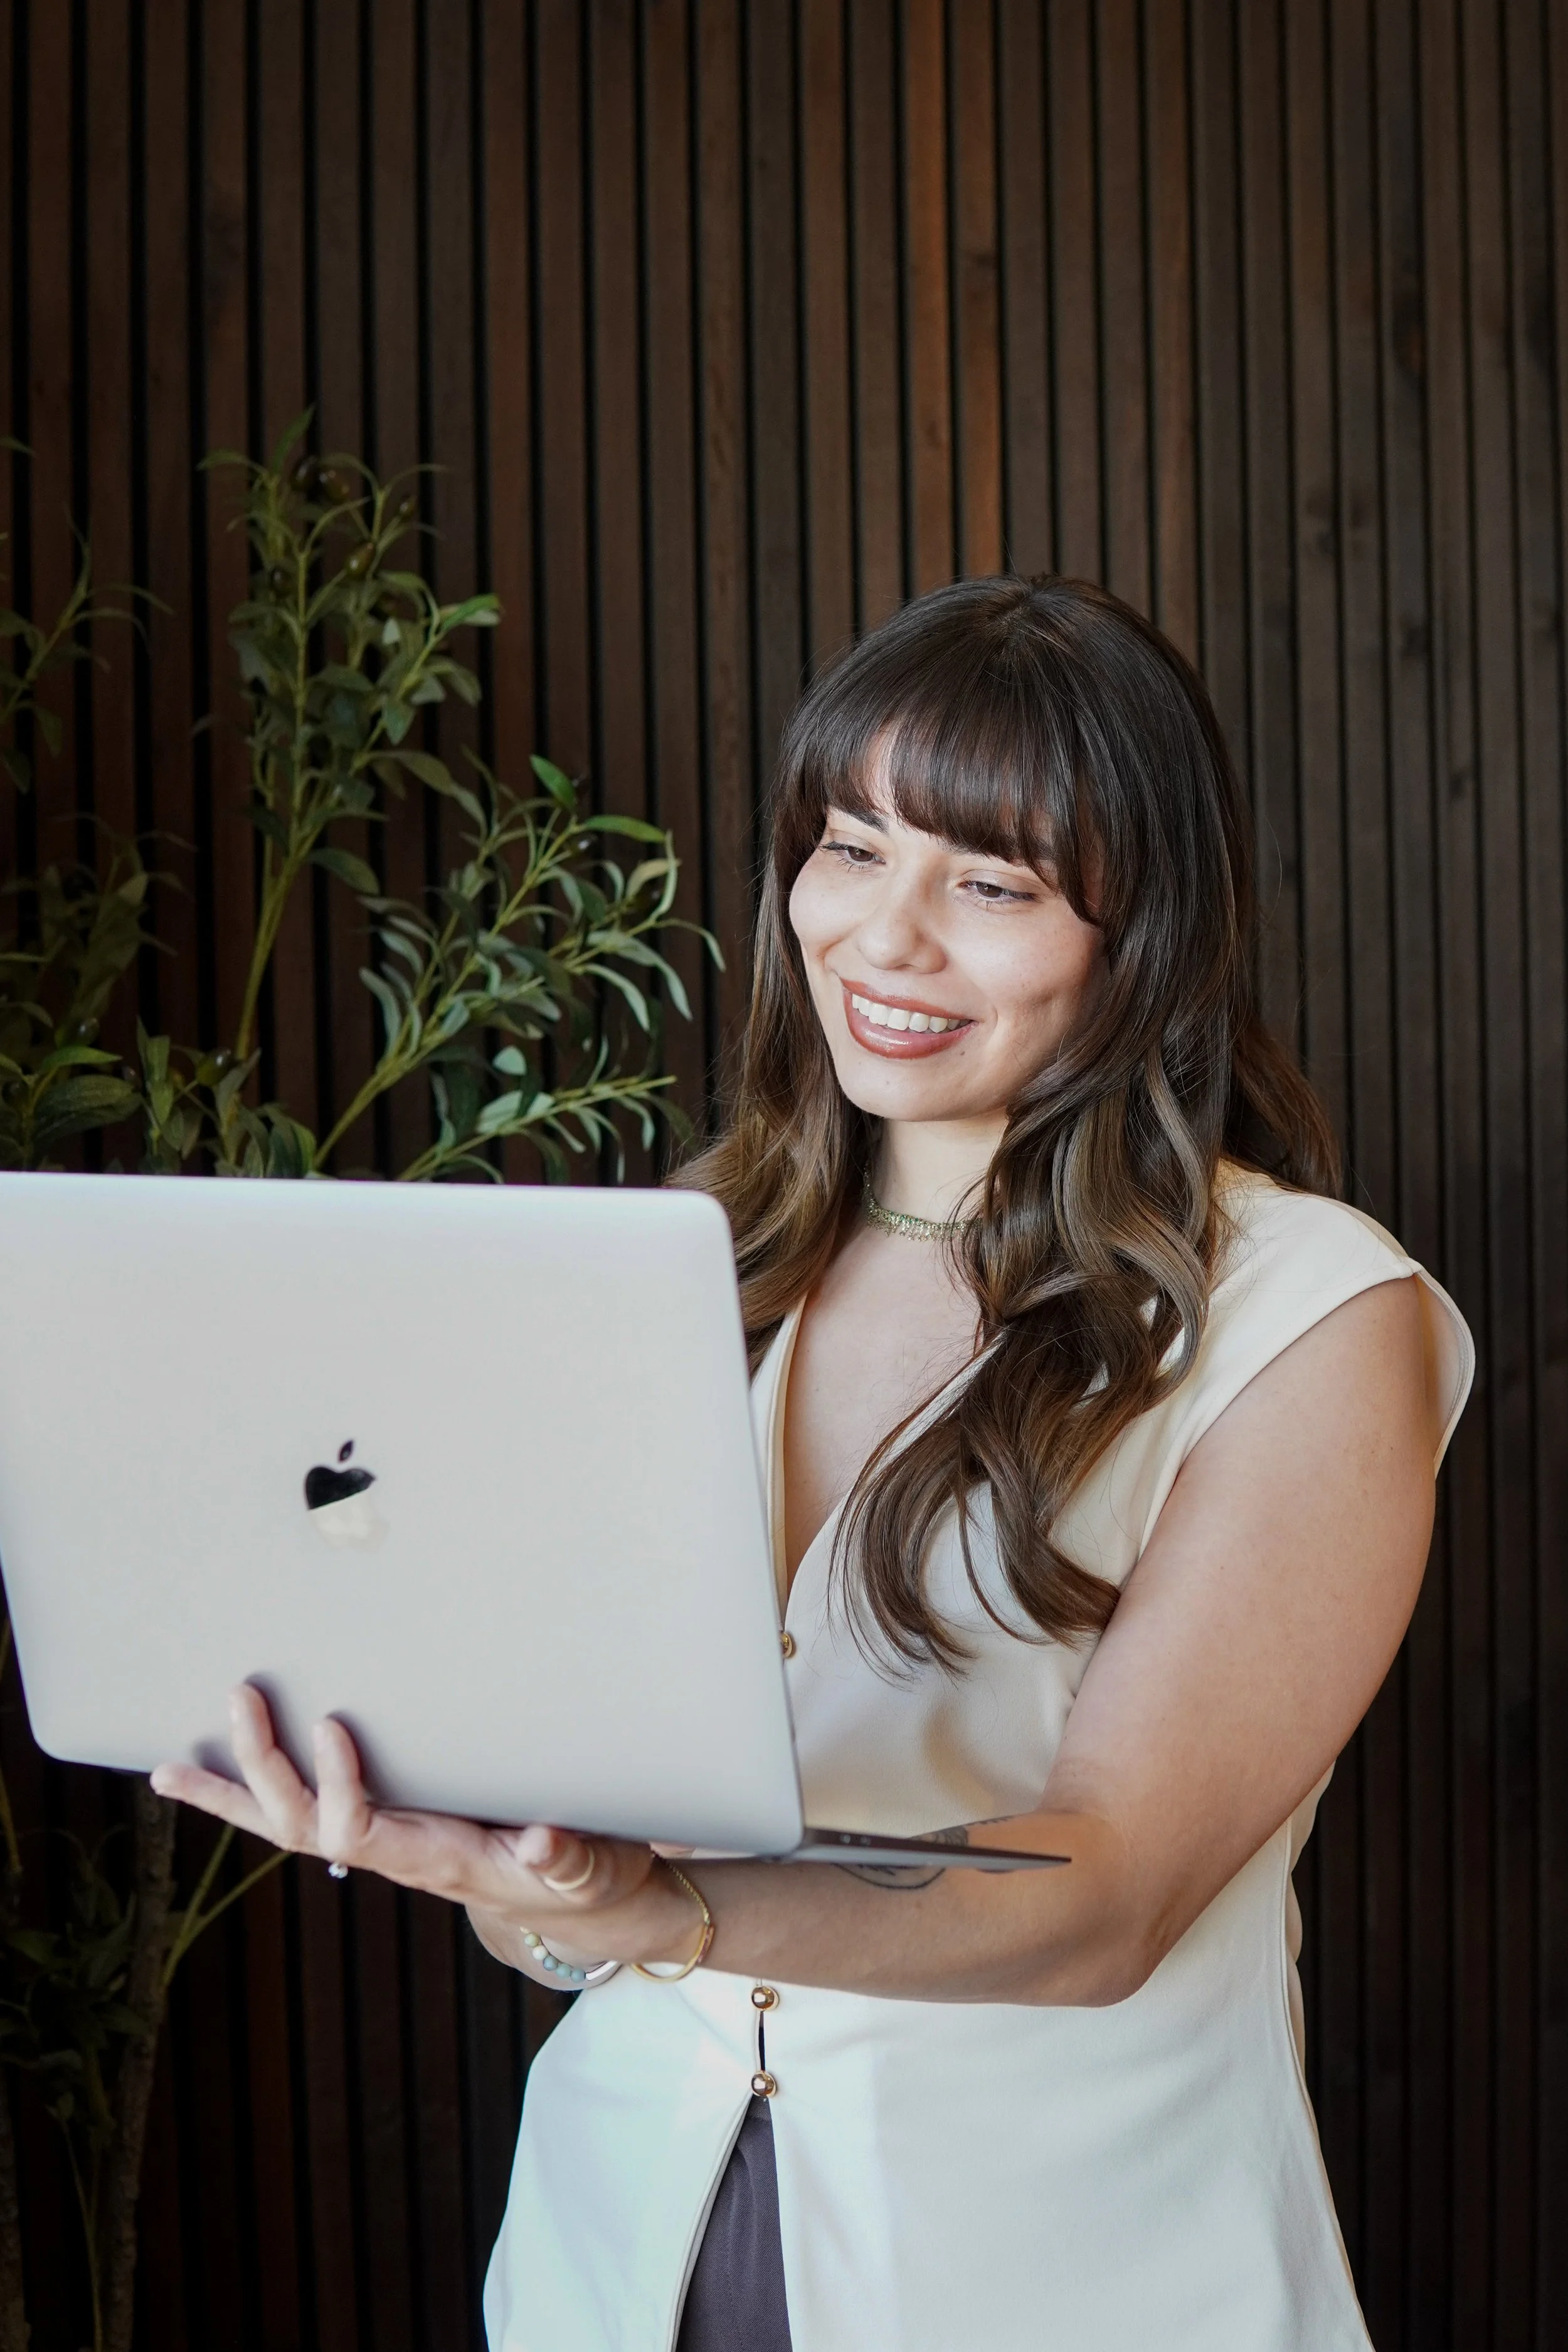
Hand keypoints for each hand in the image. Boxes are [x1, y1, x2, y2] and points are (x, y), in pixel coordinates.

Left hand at [150, 1685, 694, 1966]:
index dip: (339, 1784)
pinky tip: (211, 1771)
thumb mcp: (586, 1870)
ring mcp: (379, 1839)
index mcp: (431, 1858)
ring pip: (286, 1822)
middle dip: (263, 1769)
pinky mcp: (381, 1824)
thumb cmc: (580, 1877)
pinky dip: (250, 1795)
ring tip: (170, 1764)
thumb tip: (541, 1840)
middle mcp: (391, 1850)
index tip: (332, 1723)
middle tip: (241, 1698)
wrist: (570, 1902)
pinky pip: (303, 1810)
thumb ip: (565, 1857)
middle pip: (302, 1824)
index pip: (360, 1830)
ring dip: (230, 1791)